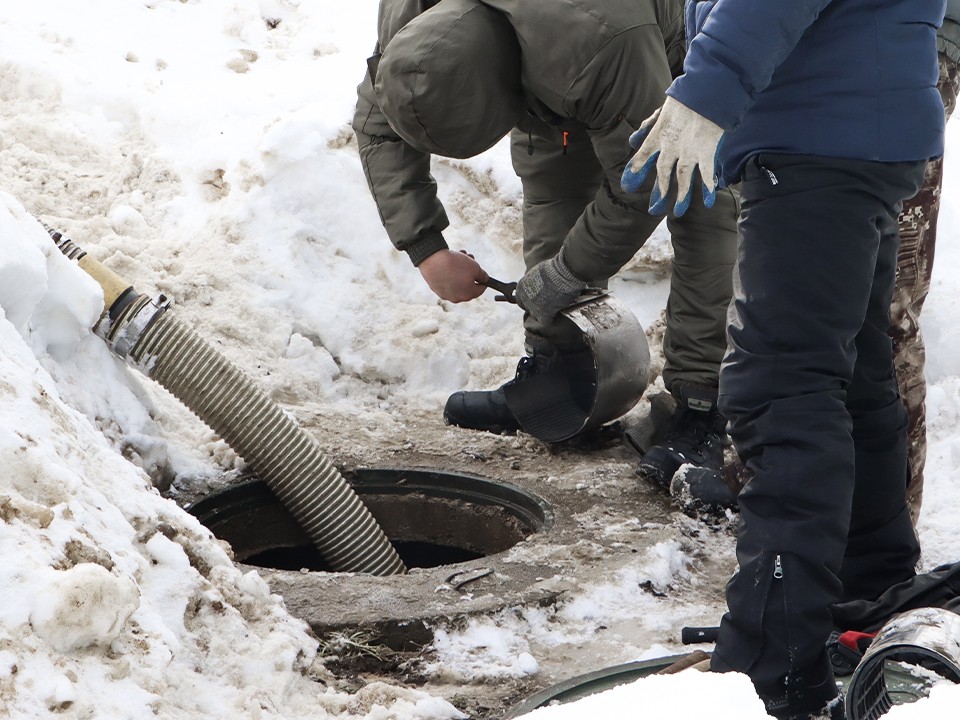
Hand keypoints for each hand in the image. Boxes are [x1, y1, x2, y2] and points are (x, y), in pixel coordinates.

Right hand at [418, 249, 488, 301]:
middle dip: (470, 272)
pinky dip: (449, 273)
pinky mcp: (435, 288)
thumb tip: (484, 279)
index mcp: (468, 295)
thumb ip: (483, 275)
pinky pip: (446, 281)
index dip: (484, 280)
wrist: (433, 260)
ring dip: (460, 270)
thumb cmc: (456, 265)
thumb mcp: (475, 267)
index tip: (483, 274)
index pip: (480, 290)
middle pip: (468, 285)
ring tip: (460, 255)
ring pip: (457, 282)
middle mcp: (456, 298)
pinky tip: (448, 262)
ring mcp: (445, 294)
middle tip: (471, 259)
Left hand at [515, 249, 585, 321]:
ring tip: (554, 307)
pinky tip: (557, 312)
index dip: (529, 301)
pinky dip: (551, 318)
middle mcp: (525, 298)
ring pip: (536, 316)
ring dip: (543, 313)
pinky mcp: (544, 313)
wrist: (563, 273)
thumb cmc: (554, 269)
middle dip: (536, 307)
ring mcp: (533, 307)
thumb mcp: (537, 273)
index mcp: (521, 287)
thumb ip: (534, 282)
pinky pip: (545, 321)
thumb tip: (538, 285)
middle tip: (547, 304)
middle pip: (528, 308)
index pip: (520, 300)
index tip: (537, 301)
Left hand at [620, 96, 723, 216]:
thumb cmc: (687, 96)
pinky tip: (708, 202)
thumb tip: (634, 139)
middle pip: (663, 171)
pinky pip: (706, 173)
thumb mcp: (664, 108)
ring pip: (682, 177)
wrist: (708, 90)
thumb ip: (650, 124)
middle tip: (655, 206)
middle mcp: (671, 146)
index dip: (637, 167)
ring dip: (681, 195)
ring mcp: (689, 151)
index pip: (643, 153)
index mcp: (658, 133)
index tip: (628, 181)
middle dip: (660, 188)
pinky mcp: (707, 151)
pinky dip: (708, 188)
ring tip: (678, 211)